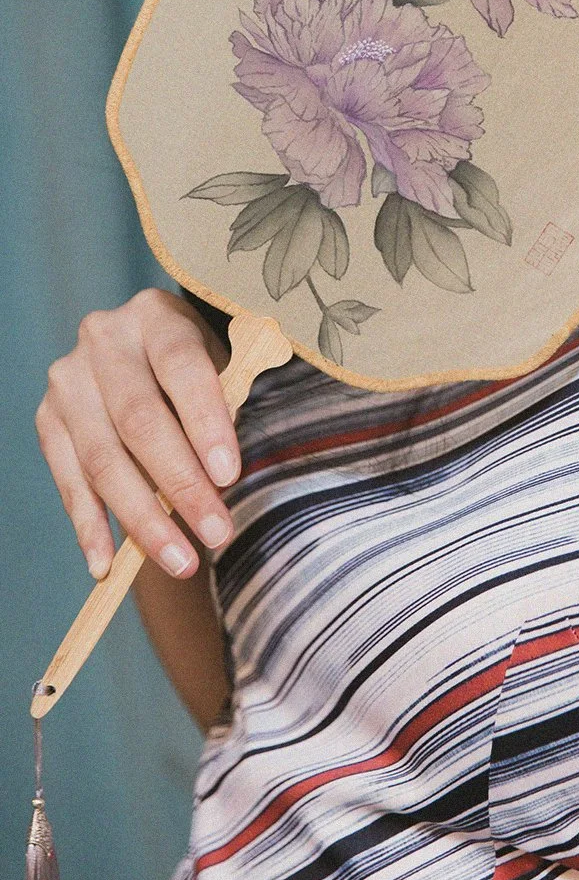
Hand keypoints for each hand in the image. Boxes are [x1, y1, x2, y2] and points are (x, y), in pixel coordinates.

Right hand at [35, 288, 241, 579]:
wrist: (144, 347)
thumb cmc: (197, 364)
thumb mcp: (221, 362)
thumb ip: (228, 402)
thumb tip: (227, 477)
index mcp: (154, 314)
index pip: (182, 367)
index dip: (206, 423)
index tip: (230, 476)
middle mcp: (103, 339)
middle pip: (139, 421)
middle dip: (181, 485)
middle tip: (216, 533)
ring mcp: (68, 380)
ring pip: (103, 459)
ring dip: (142, 519)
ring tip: (180, 561)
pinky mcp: (47, 418)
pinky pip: (68, 481)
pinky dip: (90, 527)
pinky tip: (108, 564)